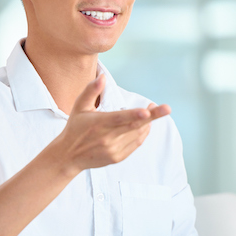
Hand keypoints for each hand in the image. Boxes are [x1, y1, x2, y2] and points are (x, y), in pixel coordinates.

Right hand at [53, 74, 170, 174]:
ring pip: (137, 135)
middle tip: (166, 108)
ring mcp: (113, 149)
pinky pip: (135, 144)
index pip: (119, 118)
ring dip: (148, 123)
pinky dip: (143, 133)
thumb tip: (102, 77)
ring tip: (153, 111)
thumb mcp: (79, 107)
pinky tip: (146, 125)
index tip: (147, 109)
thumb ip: (90, 91)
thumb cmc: (74, 128)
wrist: (68, 156)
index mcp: (98, 124)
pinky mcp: (117, 157)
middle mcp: (107, 138)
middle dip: (152, 116)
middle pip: (134, 126)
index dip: (134, 114)